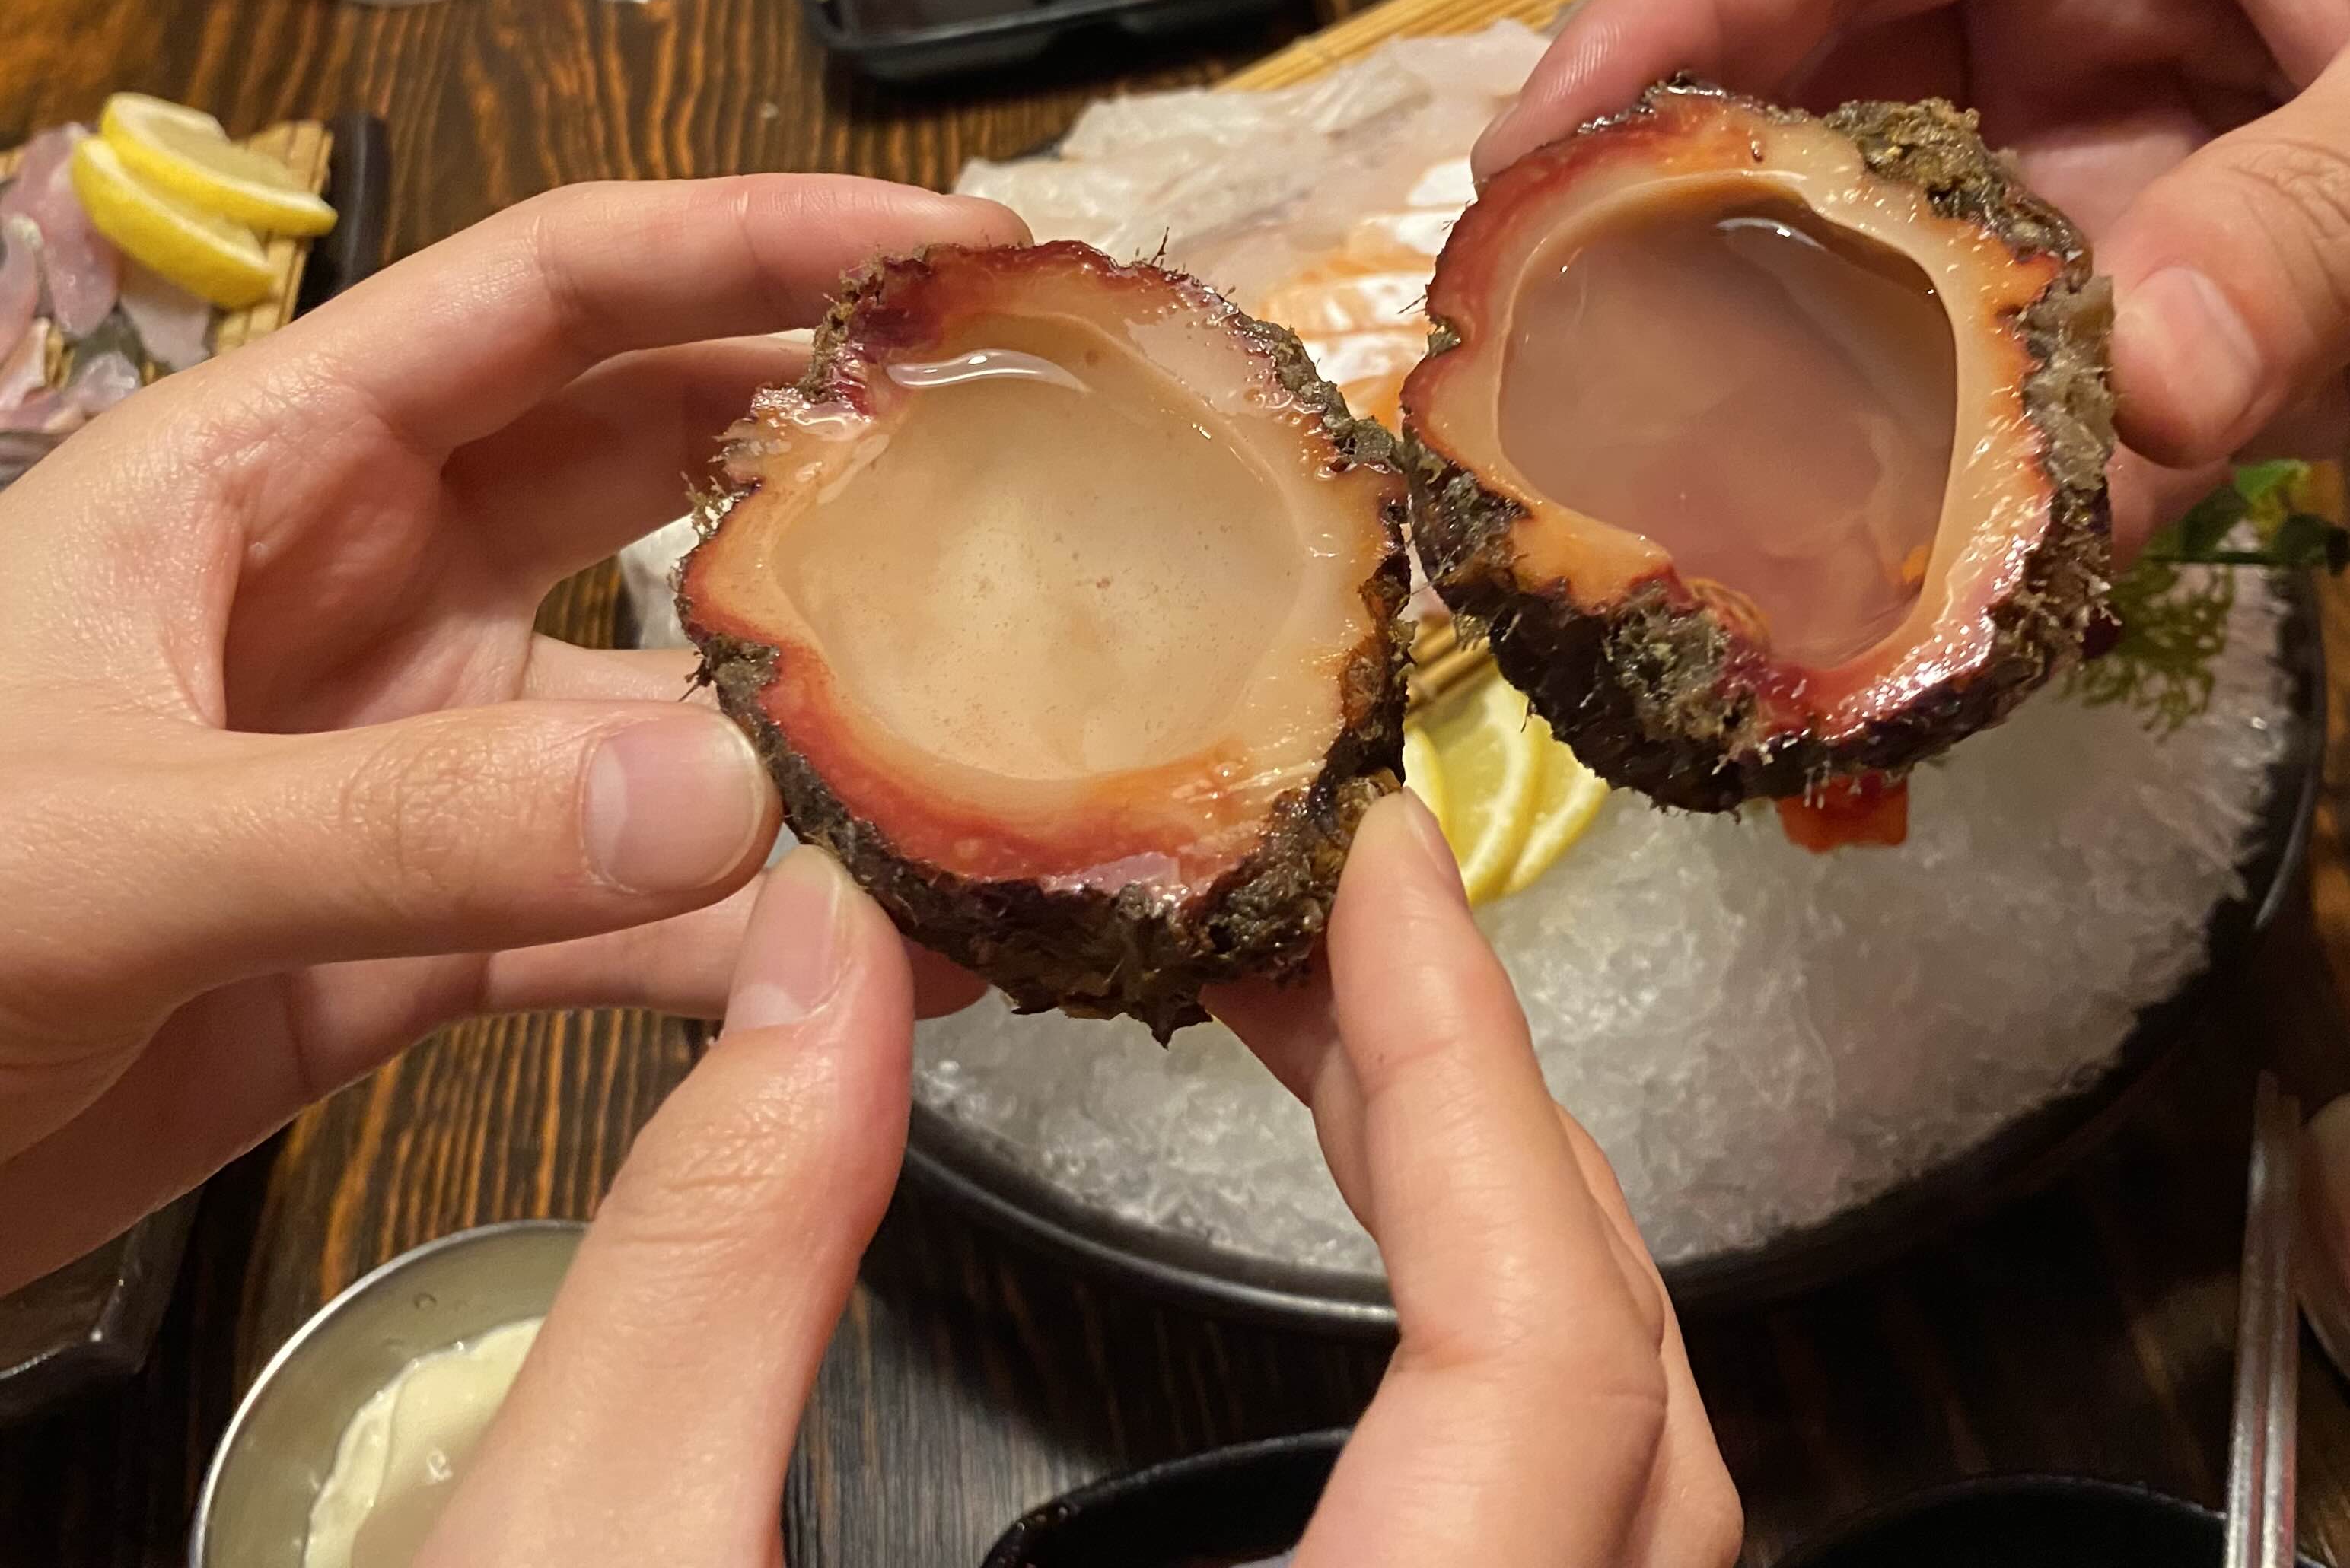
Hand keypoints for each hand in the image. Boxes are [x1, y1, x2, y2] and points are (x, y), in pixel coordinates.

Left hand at [0, 176, 1008, 1292]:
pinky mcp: (420, 931)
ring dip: (810, 740)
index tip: (938, 249)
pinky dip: (748, 940)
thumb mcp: (105, 845)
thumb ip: (407, 823)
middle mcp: (360, 591)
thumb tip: (731, 802)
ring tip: (992, 754)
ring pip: (663, 711)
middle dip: (823, 464)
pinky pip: (626, 912)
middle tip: (1031, 476)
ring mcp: (403, 763)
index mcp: (265, 474)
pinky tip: (881, 963)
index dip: (745, 246)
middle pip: (644, 473)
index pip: (545, 297)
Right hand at [424, 791, 1735, 1565]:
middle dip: (1494, 1132)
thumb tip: (820, 972)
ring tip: (1351, 1063)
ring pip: (1616, 1537)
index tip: (1377, 868)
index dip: (1478, 1075)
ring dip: (1519, 1260)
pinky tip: (1376, 1306)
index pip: (1537, 1375)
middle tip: (1333, 934)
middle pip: (1627, 1440)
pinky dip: (1500, 1410)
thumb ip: (702, 1277)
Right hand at [1481, 0, 2349, 515]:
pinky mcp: (2230, 331)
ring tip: (1691, 528)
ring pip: (1936, 286)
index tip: (1533, 172)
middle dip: (1699, 241)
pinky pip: (2067, 413)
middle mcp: (2108, 15)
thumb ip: (2327, 215)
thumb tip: (2122, 417)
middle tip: (1558, 396)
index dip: (1669, 27)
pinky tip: (1908, 590)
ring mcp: (2158, 180)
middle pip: (1839, 114)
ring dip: (1831, 403)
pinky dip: (1992, 500)